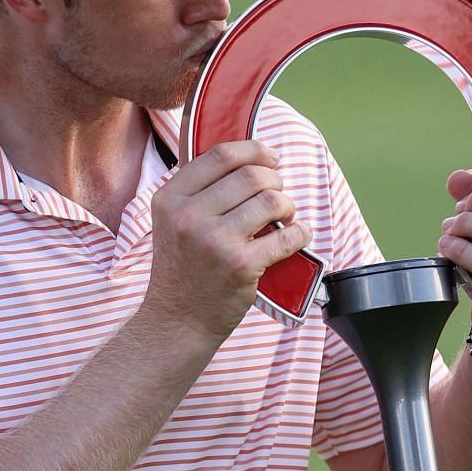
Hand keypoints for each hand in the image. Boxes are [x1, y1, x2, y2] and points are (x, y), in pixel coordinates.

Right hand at [142, 138, 315, 343]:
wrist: (177, 320)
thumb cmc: (182, 269)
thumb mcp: (172, 222)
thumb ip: (198, 191)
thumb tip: (245, 157)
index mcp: (170, 199)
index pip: (220, 155)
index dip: (254, 150)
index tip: (271, 157)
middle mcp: (189, 216)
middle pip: (252, 176)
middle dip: (276, 181)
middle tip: (278, 196)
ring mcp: (215, 241)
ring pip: (272, 202)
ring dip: (288, 206)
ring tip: (284, 218)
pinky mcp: (241, 265)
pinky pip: (286, 236)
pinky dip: (300, 232)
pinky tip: (298, 235)